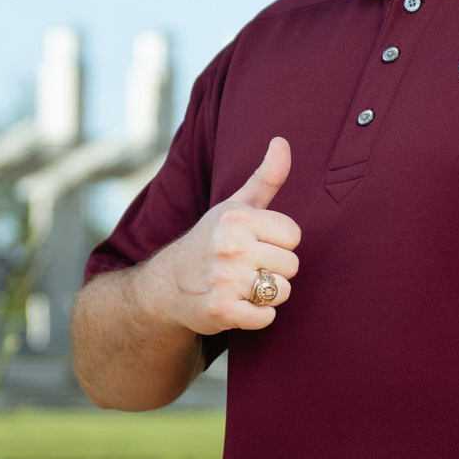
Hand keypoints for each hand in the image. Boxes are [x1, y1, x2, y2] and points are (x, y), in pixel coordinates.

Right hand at [146, 136, 300, 334]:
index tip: (255, 244)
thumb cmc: (209, 242)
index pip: (293, 236)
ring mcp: (224, 280)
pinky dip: (257, 316)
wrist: (164, 286)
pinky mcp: (221, 311)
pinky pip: (266, 317)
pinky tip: (238, 305)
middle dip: (274, 269)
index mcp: (236, 218)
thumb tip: (283, 142)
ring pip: (282, 291)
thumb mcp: (234, 206)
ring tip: (242, 286)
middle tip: (246, 268)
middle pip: (291, 265)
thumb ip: (265, 178)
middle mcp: (229, 246)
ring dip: (267, 294)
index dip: (278, 243)